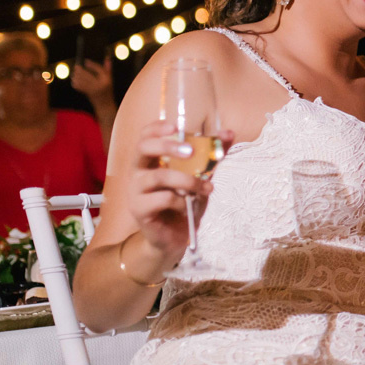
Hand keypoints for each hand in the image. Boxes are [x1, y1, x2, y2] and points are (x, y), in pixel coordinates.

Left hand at [71, 57, 114, 105]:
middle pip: (87, 74)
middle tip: (76, 66)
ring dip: (76, 76)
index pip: (99, 69)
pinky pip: (79, 86)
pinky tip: (74, 80)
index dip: (92, 64)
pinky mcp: (88, 93)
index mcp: (106, 80)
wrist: (105, 105)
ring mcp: (93, 89)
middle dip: (80, 70)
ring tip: (74, 72)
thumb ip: (108, 69)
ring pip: (82, 80)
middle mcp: (100, 84)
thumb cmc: (107, 91)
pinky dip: (75, 82)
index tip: (86, 61)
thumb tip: (107, 58)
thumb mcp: (110, 80)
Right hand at [126, 120, 228, 264]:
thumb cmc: (184, 203)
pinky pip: (164, 198)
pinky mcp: (139, 209)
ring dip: (188, 180)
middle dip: (168, 145)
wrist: (174, 238)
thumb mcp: (200, 177)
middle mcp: (137, 172)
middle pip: (144, 148)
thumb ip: (212, 156)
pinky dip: (183, 201)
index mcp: (149, 161)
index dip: (157, 128)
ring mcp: (135, 191)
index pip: (145, 136)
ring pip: (160, 175)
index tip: (176, 126)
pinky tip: (189, 207)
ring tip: (206, 188)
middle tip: (191, 150)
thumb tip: (229, 133)